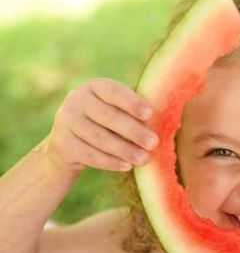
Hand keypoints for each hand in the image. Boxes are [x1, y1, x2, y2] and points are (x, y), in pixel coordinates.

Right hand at [43, 78, 158, 173]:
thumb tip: (166, 118)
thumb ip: (135, 111)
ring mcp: (65, 121)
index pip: (113, 92)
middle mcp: (76, 99)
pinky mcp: (61, 143)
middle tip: (154, 143)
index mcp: (94, 86)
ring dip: (124, 149)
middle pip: (107, 116)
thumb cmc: (105, 123)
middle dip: (133, 131)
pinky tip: (126, 166)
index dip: (131, 103)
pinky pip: (89, 154)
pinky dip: (109, 162)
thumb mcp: (116, 111)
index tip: (150, 114)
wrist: (69, 144)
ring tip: (144, 159)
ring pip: (98, 137)